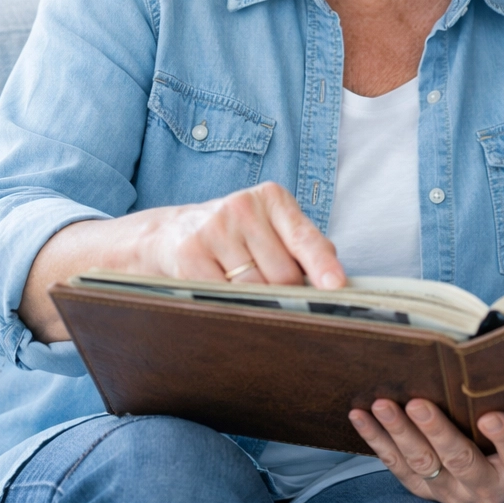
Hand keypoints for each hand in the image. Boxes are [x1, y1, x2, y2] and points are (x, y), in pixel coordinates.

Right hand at [140, 181, 345, 288]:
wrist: (166, 234)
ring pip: (255, 289)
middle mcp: (244, 207)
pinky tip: (220, 293)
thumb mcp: (269, 226)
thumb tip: (333, 277)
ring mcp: (215, 228)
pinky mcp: (190, 253)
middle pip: (283, 273)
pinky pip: (223, 296)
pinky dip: (228, 304)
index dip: (322, 265)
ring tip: (243, 289)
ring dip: (256, 302)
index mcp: (272, 197)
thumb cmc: (233, 235)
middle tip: (273, 294)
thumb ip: (301, 245)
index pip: (304, 237)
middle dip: (285, 293)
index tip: (336, 286)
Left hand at [349, 399, 503, 502]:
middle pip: (461, 460)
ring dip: (400, 433)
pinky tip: (360, 416)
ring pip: (424, 464)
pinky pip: (398, 467)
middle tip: (418, 404)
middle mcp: (488, 487)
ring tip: (382, 405)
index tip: (489, 416)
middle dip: (437, 432)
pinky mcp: (426, 491)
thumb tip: (497, 336)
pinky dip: (377, 440)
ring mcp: (454, 493)